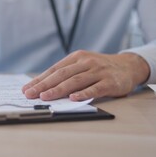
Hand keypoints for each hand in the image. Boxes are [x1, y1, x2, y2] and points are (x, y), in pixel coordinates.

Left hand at [22, 50, 149, 100]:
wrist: (128, 66)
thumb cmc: (100, 68)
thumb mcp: (83, 65)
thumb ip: (67, 74)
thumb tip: (43, 87)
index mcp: (76, 57)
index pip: (54, 69)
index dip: (40, 79)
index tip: (26, 89)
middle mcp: (86, 62)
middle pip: (62, 75)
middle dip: (44, 85)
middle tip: (30, 94)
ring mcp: (98, 71)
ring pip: (75, 81)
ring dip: (59, 90)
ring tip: (45, 97)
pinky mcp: (110, 82)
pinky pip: (95, 88)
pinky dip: (83, 93)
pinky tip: (73, 98)